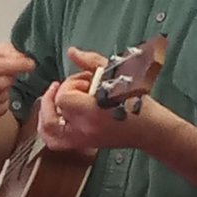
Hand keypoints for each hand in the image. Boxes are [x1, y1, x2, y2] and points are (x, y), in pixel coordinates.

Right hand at [0, 43, 34, 123]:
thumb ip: (2, 50)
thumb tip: (22, 57)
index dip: (17, 64)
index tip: (30, 64)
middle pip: (3, 81)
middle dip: (10, 77)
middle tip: (7, 75)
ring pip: (3, 96)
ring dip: (5, 90)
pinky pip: (1, 109)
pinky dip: (2, 103)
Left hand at [39, 47, 156, 153]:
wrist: (151, 129)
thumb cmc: (138, 102)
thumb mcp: (117, 74)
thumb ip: (91, 62)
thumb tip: (72, 52)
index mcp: (94, 112)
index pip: (64, 99)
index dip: (69, 86)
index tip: (85, 81)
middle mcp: (85, 130)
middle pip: (52, 113)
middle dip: (57, 97)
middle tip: (67, 88)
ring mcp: (82, 140)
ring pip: (47, 132)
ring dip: (46, 114)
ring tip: (55, 101)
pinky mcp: (82, 145)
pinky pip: (55, 141)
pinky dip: (50, 128)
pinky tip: (57, 114)